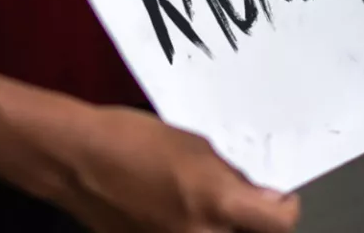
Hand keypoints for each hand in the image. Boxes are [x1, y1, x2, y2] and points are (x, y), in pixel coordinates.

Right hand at [54, 107, 299, 232]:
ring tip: (210, 207)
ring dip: (226, 228)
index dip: (285, 208)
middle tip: (248, 206)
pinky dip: (195, 230)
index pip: (280, 224)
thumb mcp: (196, 146)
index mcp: (218, 204)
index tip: (278, 197)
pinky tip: (181, 214)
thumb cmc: (135, 140)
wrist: (78, 161)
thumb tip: (261, 197)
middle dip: (256, 224)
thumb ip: (232, 177)